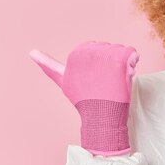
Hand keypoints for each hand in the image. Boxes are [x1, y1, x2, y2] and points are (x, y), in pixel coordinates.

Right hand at [29, 41, 138, 156]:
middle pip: (109, 49)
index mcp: (76, 53)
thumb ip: (48, 65)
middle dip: (111, 63)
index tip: (93, 80)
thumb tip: (31, 52)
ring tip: (113, 82)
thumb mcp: (63, 80)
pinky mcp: (120, 61)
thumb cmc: (83, 99)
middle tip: (105, 83)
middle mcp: (88, 51)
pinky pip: (133, 54)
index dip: (99, 65)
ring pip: (121, 52)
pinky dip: (133, 64)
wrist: (101, 115)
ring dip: (122, 66)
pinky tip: (124, 77)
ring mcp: (104, 56)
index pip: (96, 49)